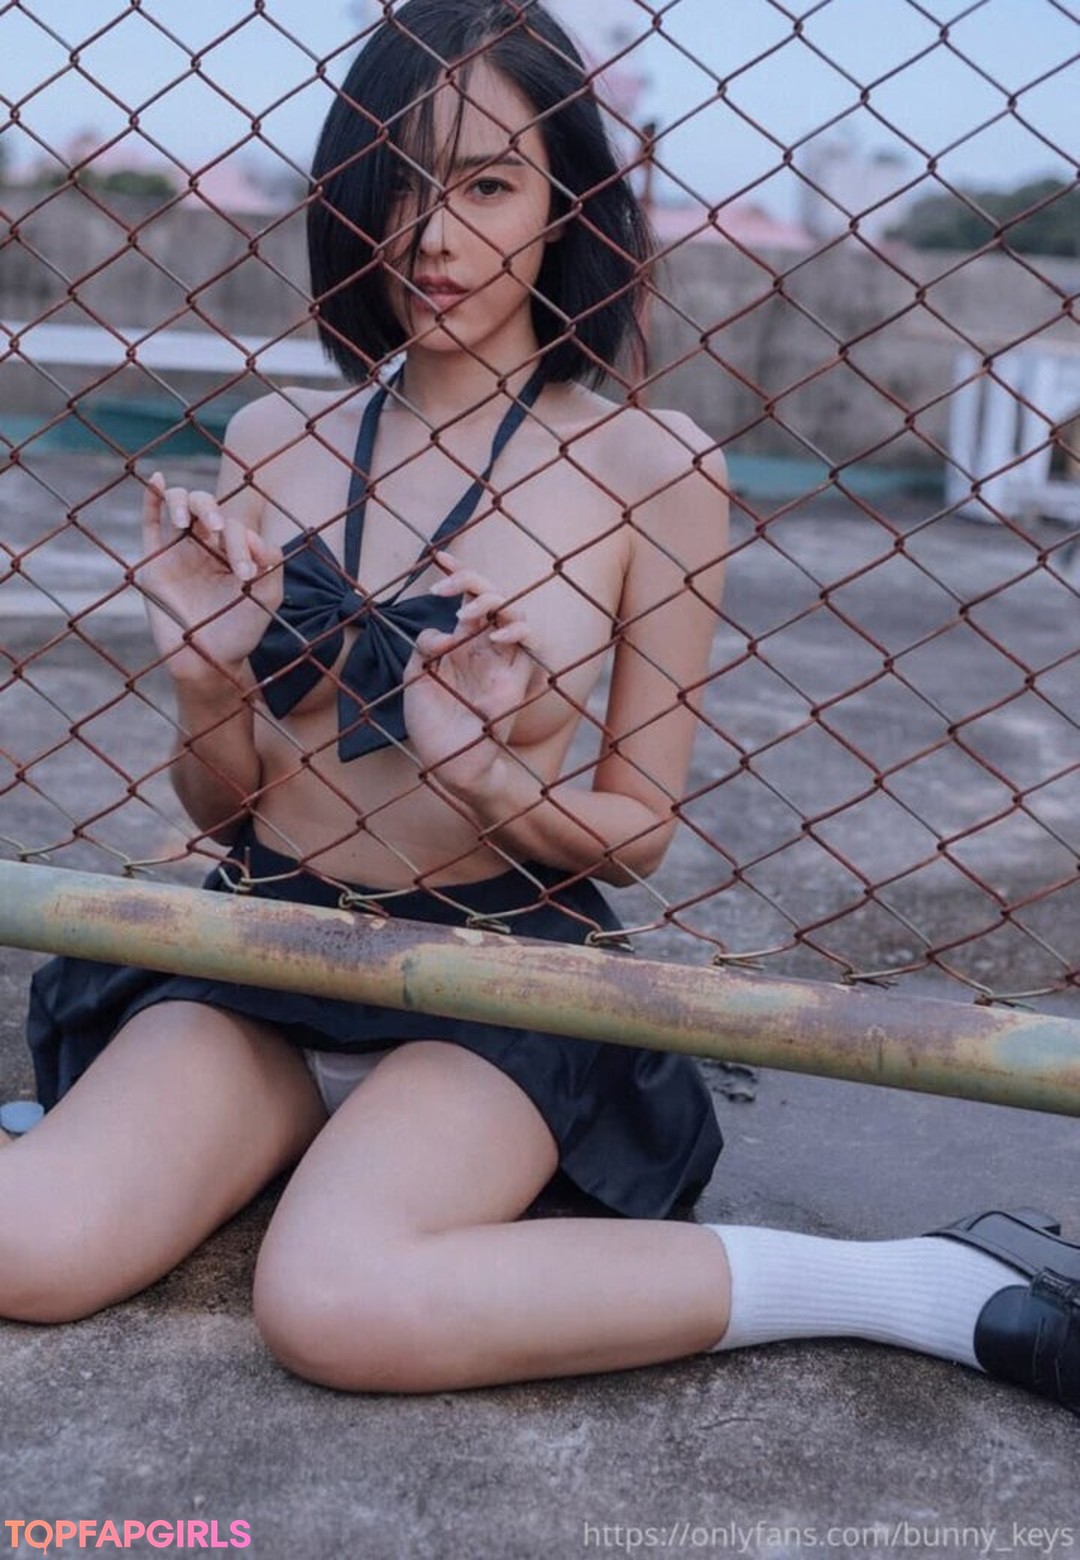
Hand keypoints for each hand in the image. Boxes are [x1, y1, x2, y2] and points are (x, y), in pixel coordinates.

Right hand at [137, 473, 283, 682]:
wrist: (208, 661)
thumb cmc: (240, 632)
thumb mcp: (268, 598)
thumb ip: (272, 564)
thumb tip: (252, 535)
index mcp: (232, 550)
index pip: (235, 526)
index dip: (241, 541)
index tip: (244, 573)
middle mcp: (205, 545)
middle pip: (205, 505)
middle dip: (212, 509)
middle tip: (218, 530)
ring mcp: (177, 551)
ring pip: (177, 505)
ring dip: (184, 502)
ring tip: (188, 520)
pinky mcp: (153, 562)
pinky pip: (149, 525)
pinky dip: (151, 498)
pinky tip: (156, 479)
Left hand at [403, 550, 540, 795]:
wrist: (448, 764)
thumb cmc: (432, 725)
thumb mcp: (415, 678)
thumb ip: (424, 647)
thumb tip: (442, 630)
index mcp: (460, 643)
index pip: (464, 596)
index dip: (454, 571)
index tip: (437, 556)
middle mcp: (482, 647)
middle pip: (492, 596)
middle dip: (471, 579)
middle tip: (443, 588)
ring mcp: (501, 661)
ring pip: (515, 611)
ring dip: (493, 602)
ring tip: (466, 615)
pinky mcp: (516, 679)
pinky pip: (529, 645)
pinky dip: (516, 631)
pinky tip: (493, 635)